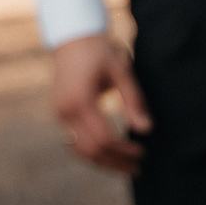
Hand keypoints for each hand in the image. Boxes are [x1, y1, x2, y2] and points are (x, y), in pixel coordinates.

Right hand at [49, 34, 152, 175]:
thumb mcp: (121, 71)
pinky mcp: (60, 113)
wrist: (71, 36)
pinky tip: (109, 155)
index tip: (143, 152)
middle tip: (138, 169)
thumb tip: (146, 130)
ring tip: (126, 168)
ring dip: (103, 162)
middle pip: (90, 150)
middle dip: (115, 162)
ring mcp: (59, 113)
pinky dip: (91, 152)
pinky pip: (74, 142)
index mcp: (80, 100)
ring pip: (79, 151)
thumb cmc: (99, 50)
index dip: (124, 150)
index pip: (104, 137)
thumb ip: (134, 100)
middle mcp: (65, 111)